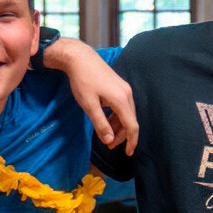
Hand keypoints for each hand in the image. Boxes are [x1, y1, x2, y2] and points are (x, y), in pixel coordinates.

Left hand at [54, 38, 138, 155]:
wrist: (80, 58)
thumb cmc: (82, 80)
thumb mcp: (89, 105)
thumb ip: (101, 124)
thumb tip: (110, 141)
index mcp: (121, 99)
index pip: (132, 125)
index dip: (131, 141)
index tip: (128, 153)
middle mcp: (127, 93)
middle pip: (130, 120)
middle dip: (122, 135)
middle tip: (108, 145)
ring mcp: (124, 89)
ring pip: (126, 113)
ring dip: (118, 126)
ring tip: (107, 135)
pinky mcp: (119, 86)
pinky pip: (123, 106)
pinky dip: (117, 116)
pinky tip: (107, 121)